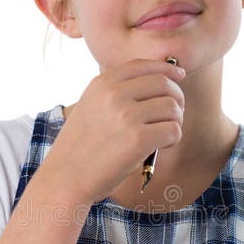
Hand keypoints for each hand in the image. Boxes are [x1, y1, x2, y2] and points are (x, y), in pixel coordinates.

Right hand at [40, 58, 185, 202]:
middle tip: (173, 116)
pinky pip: (173, 130)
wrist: (64, 178)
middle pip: (163, 83)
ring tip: (163, 136)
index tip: (178, 76)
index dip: (166, 69)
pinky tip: (160, 147)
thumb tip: (160, 82)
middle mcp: (114, 94)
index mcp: (101, 84)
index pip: (143, 65)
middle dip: (176, 99)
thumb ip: (117, 93)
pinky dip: (172, 139)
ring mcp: (126, 115)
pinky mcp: (138, 139)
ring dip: (175, 122)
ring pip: (172, 107)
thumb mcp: (91, 107)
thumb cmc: (81, 148)